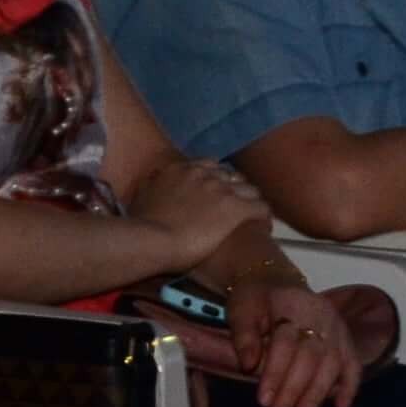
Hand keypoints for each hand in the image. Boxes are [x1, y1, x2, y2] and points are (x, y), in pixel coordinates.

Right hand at [133, 155, 270, 265]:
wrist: (151, 240)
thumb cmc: (142, 224)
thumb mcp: (142, 197)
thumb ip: (153, 187)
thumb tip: (152, 187)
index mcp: (181, 169)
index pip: (208, 166)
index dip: (214, 181)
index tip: (215, 194)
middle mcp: (204, 173)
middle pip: (231, 175)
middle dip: (234, 189)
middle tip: (233, 206)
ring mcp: (221, 190)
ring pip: (250, 189)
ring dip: (250, 202)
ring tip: (251, 218)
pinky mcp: (235, 209)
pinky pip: (261, 208)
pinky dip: (263, 217)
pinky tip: (263, 227)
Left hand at [220, 277, 372, 406]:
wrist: (276, 285)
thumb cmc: (256, 301)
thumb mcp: (241, 309)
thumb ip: (244, 335)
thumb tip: (247, 365)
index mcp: (292, 304)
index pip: (286, 343)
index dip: (275, 373)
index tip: (263, 401)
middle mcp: (320, 315)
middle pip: (311, 356)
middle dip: (294, 389)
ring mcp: (337, 327)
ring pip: (333, 362)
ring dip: (318, 392)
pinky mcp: (346, 339)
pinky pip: (354, 363)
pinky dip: (350, 385)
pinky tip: (341, 406)